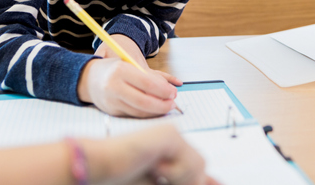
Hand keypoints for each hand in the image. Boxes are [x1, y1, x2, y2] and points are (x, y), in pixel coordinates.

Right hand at [77, 36, 180, 116]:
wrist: (88, 79)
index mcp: (120, 70)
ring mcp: (111, 101)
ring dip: (156, 111)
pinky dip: (146, 114)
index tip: (173, 93)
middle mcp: (114, 87)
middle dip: (162, 105)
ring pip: (139, 111)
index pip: (147, 83)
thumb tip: (168, 89)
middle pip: (143, 101)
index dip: (163, 90)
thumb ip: (147, 76)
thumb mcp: (129, 65)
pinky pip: (133, 115)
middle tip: (173, 104)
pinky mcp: (111, 112)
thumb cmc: (114, 69)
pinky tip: (154, 111)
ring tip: (166, 108)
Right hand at [85, 124, 220, 184]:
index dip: (200, 180)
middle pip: (201, 168)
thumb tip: (214, 182)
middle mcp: (175, 139)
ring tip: (155, 173)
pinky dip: (173, 172)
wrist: (100, 165)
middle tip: (159, 177)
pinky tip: (154, 165)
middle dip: (185, 180)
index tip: (194, 180)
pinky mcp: (170, 135)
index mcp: (172, 150)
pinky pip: (189, 162)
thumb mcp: (161, 184)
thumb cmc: (123, 176)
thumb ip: (185, 181)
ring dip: (178, 178)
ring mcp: (173, 134)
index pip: (199, 168)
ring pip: (198, 167)